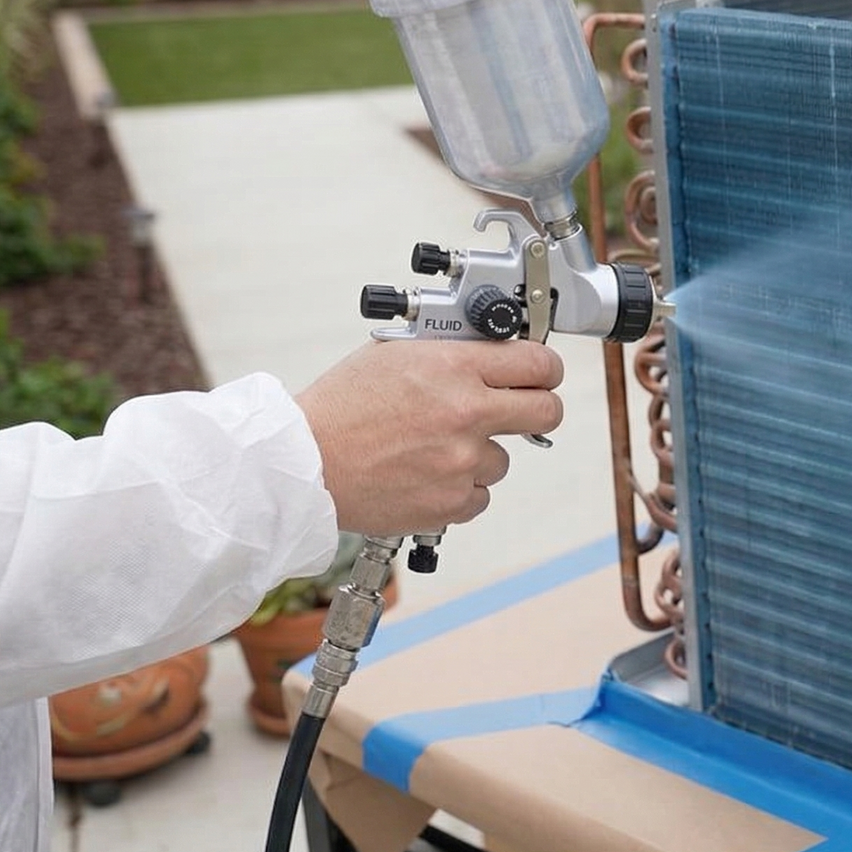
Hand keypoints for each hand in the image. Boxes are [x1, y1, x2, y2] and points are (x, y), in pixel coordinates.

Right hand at [295, 340, 564, 535]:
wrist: (304, 463)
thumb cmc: (340, 408)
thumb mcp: (394, 354)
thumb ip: (450, 353)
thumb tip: (490, 351)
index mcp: (454, 368)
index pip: (538, 363)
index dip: (545, 369)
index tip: (541, 374)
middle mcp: (466, 413)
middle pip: (547, 411)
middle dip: (538, 408)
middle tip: (520, 409)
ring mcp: (462, 461)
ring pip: (505, 458)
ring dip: (480, 454)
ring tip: (434, 448)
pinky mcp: (453, 501)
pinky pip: (481, 493)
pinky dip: (460, 487)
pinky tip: (426, 474)